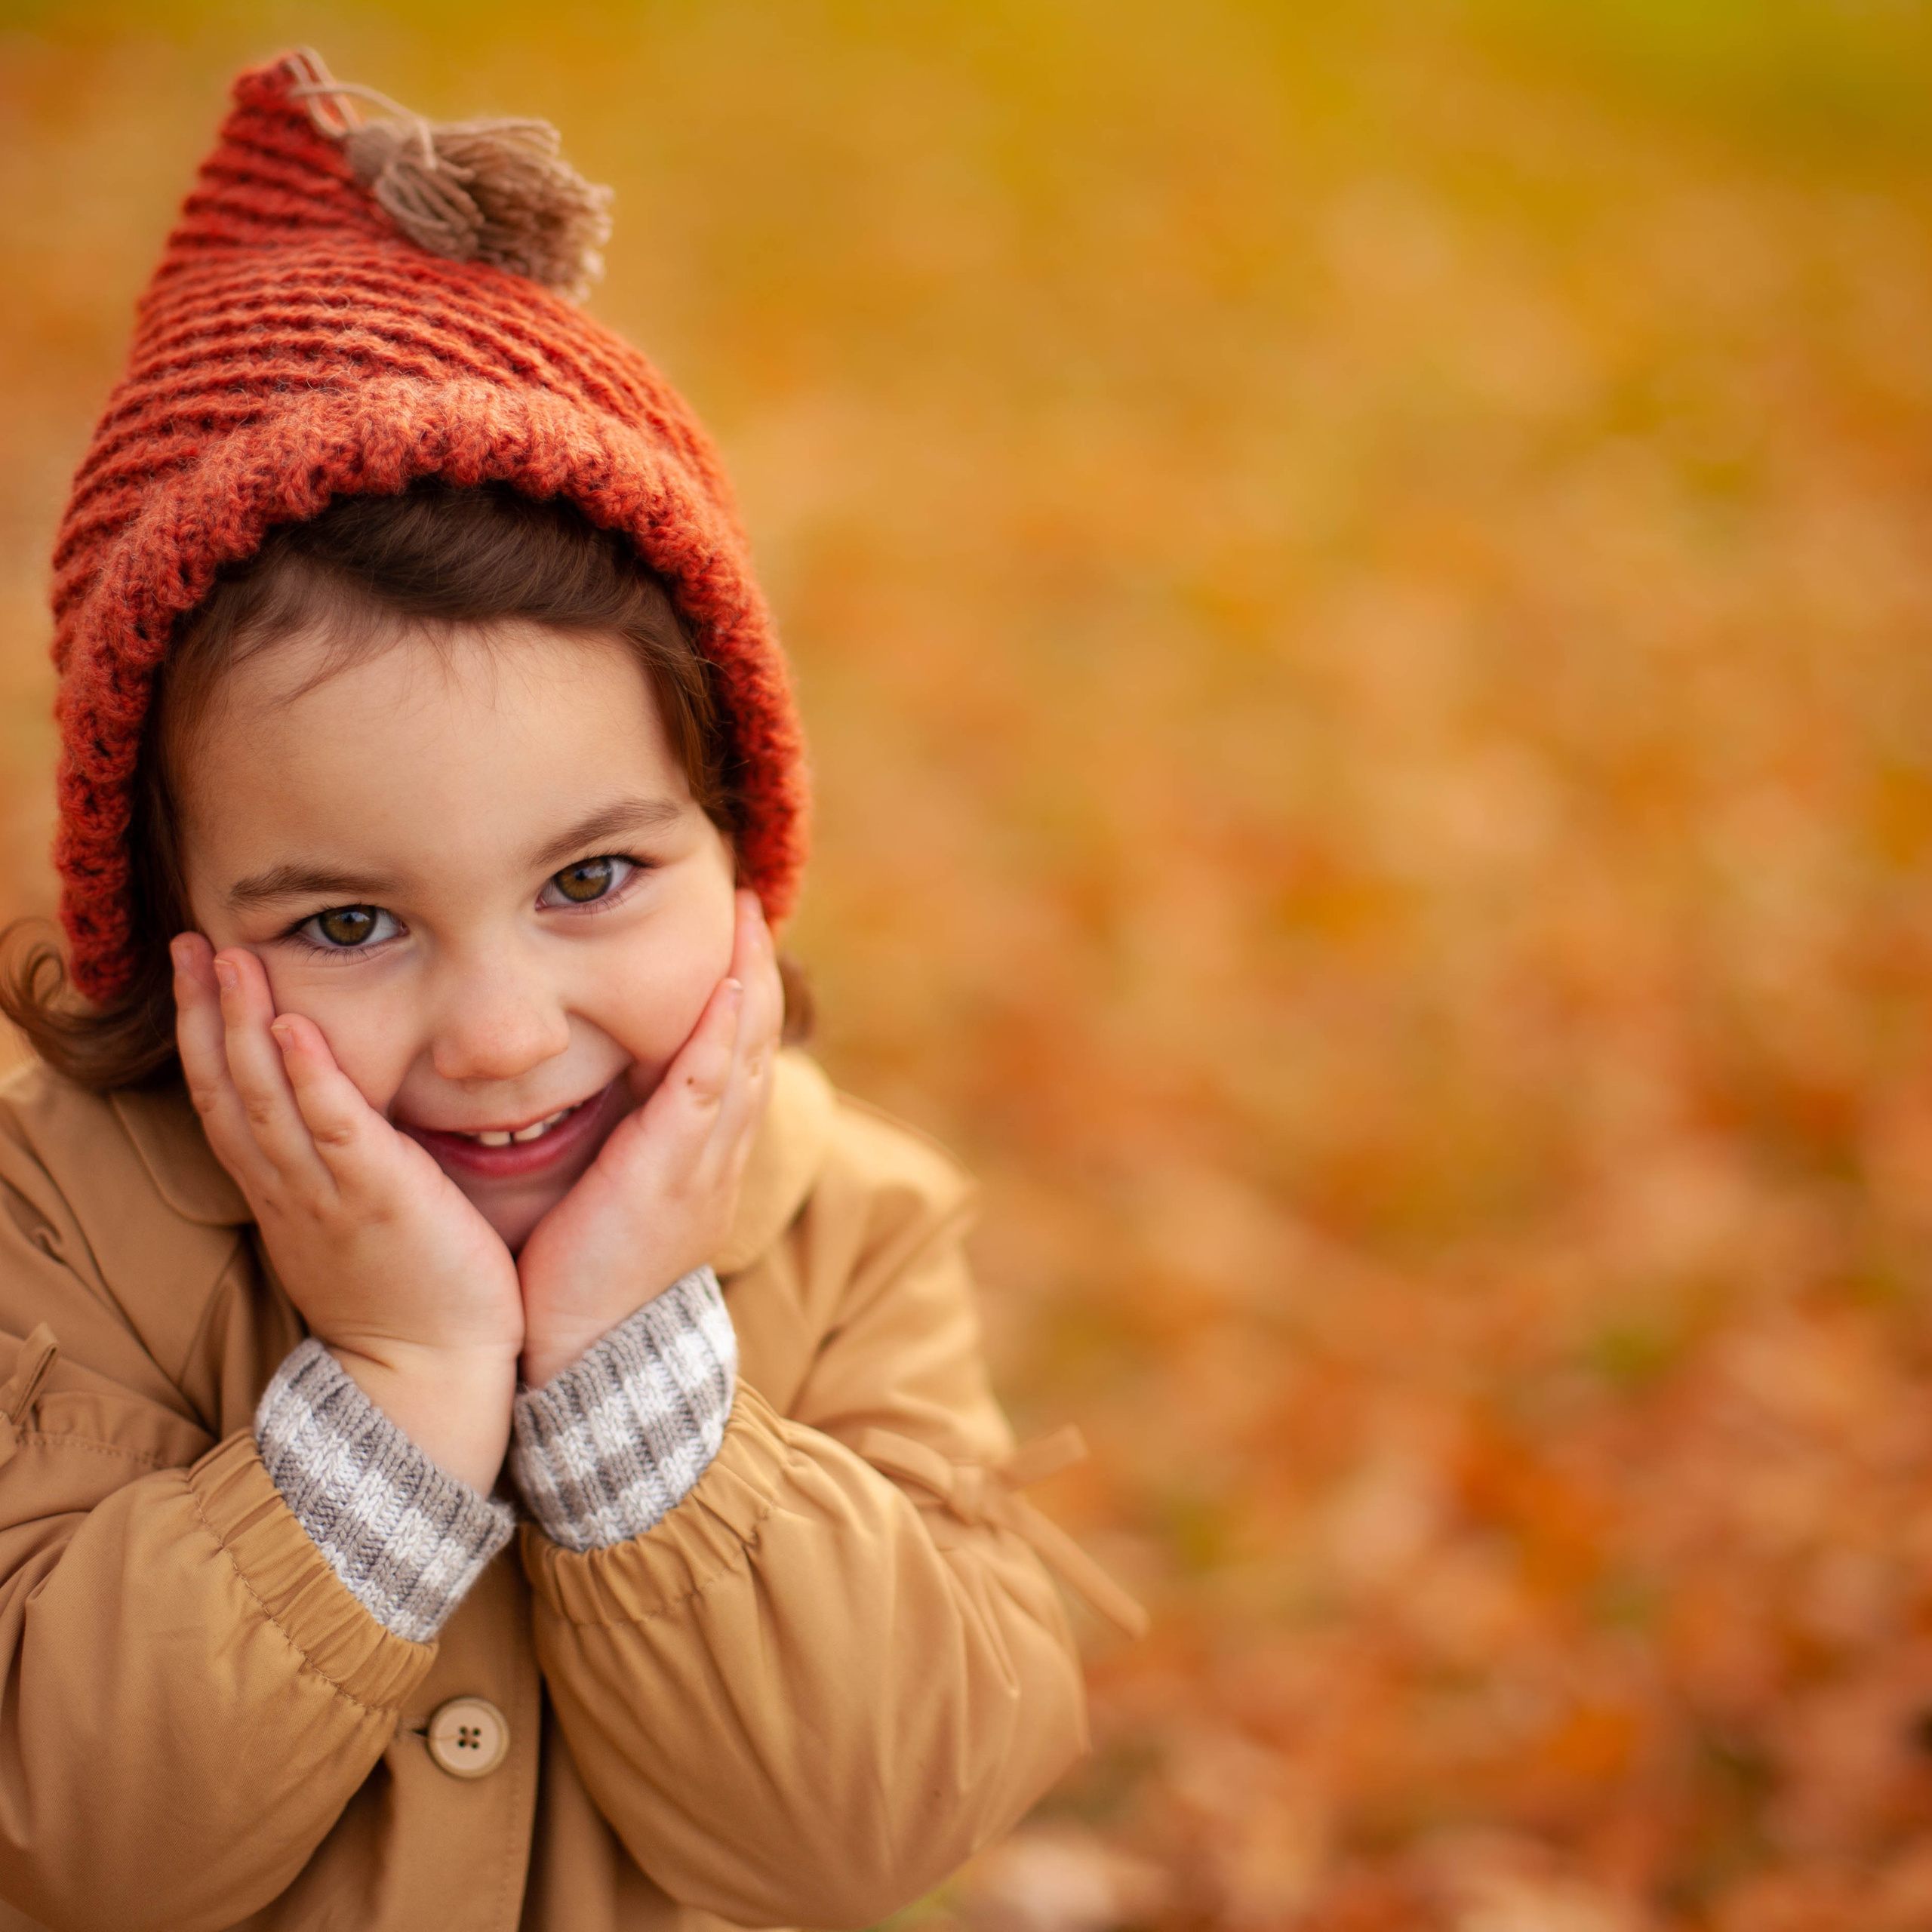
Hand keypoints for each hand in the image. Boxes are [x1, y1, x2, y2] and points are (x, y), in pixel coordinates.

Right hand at [173, 935, 523, 1491]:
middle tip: (190, 943)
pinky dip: (310, 1077)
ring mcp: (327, 1196)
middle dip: (205, 1013)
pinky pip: (333, 1130)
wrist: (427, 1376)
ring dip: (242, 1025)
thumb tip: (338, 1118)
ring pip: (265, 1100)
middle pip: (226, 1090)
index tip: (196, 973)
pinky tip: (292, 1027)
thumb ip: (338, 1170)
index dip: (203, 1036)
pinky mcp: (379, 1201)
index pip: (225, 1102)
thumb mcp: (351, 1226)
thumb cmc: (405, 1298)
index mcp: (282, 1195)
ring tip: (230, 959)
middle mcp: (289, 1191)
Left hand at [516, 891, 782, 1389]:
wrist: (583, 1356)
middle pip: (751, 1043)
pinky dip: (721, 1036)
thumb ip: (612, 1142)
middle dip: (753, 967)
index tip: (728, 937)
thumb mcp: (608, 1195)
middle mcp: (715, 1154)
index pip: (730, 1058)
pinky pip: (708, 1091)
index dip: (737, 993)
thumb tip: (587, 1092)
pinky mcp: (673, 1175)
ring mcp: (702, 1164)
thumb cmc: (579, 1281)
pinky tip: (728, 987)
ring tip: (744, 915)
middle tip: (745, 900)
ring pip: (741, 1055)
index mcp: (701, 1157)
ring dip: (747, 980)